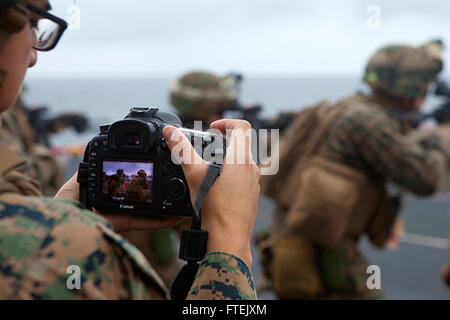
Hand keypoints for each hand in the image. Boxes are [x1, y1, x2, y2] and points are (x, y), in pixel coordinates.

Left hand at [55, 173, 183, 232]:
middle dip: (163, 191)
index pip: (133, 186)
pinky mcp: (126, 225)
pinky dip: (164, 221)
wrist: (63, 224)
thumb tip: (100, 148)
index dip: (147, 180)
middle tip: (178, 184)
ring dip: (168, 206)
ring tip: (183, 198)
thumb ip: (93, 166)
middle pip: (147, 197)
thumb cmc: (66, 203)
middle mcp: (120, 204)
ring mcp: (125, 216)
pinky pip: (148, 222)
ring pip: (152, 210)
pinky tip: (177, 215)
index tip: (160, 168)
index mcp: (110, 193)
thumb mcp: (80, 178)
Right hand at [163, 119, 259, 267]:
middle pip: (242, 144)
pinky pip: (243, 178)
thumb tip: (170, 131)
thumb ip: (181, 149)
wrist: (227, 239)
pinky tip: (214, 188)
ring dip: (226, 159)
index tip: (212, 128)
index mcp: (241, 157)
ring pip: (242, 162)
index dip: (226, 122)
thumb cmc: (213, 207)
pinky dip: (230, 175)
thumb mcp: (193, 173)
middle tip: (206, 147)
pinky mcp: (251, 197)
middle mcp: (252, 168)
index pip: (242, 126)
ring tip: (207, 168)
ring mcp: (254, 183)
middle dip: (223, 141)